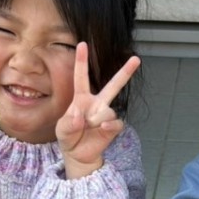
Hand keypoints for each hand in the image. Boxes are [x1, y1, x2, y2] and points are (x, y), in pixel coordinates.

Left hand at [56, 42, 139, 178]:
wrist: (78, 154)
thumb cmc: (69, 137)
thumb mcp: (62, 129)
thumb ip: (68, 122)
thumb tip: (80, 117)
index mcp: (82, 98)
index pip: (81, 77)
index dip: (81, 61)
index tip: (82, 44)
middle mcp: (97, 103)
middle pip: (113, 85)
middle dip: (125, 72)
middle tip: (136, 58)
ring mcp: (106, 114)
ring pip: (107, 110)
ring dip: (95, 120)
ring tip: (88, 128)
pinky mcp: (113, 126)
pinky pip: (115, 122)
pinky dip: (108, 125)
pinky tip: (103, 128)